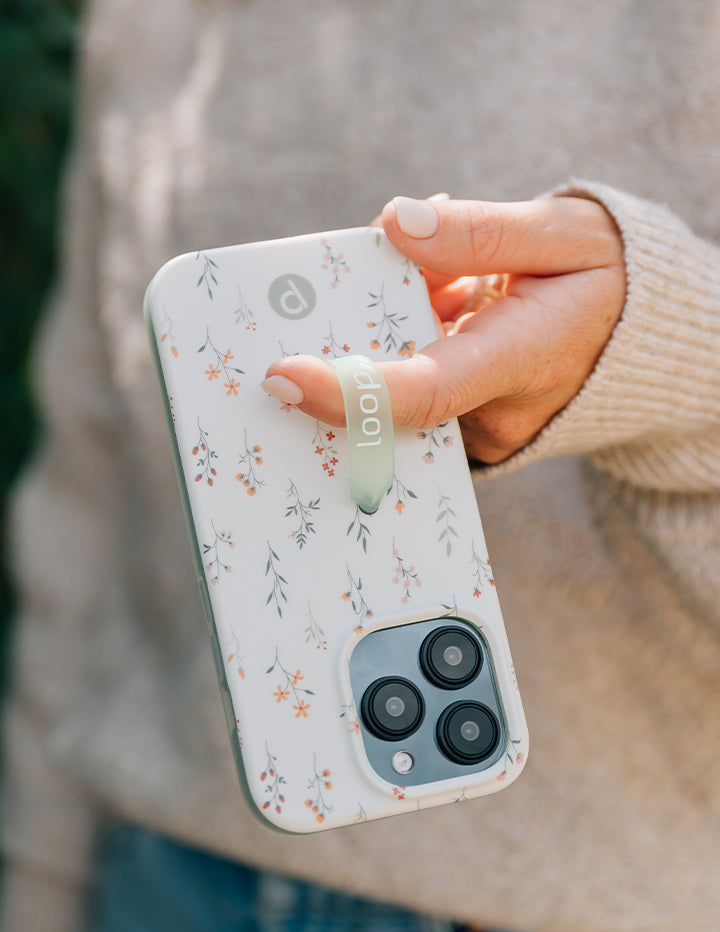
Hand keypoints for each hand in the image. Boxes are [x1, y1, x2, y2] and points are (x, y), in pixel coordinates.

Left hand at [262, 195, 625, 463]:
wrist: (637, 337)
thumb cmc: (606, 277)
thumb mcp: (563, 232)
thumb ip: (479, 231)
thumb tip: (392, 226)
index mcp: (522, 360)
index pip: (424, 391)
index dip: (350, 391)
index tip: (281, 377)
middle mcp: (495, 413)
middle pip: (390, 393)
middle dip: (347, 340)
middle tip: (320, 287)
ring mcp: (480, 430)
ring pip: (397, 390)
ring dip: (382, 332)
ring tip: (419, 283)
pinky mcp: (469, 430)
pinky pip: (412, 391)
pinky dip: (401, 344)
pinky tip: (424, 305)